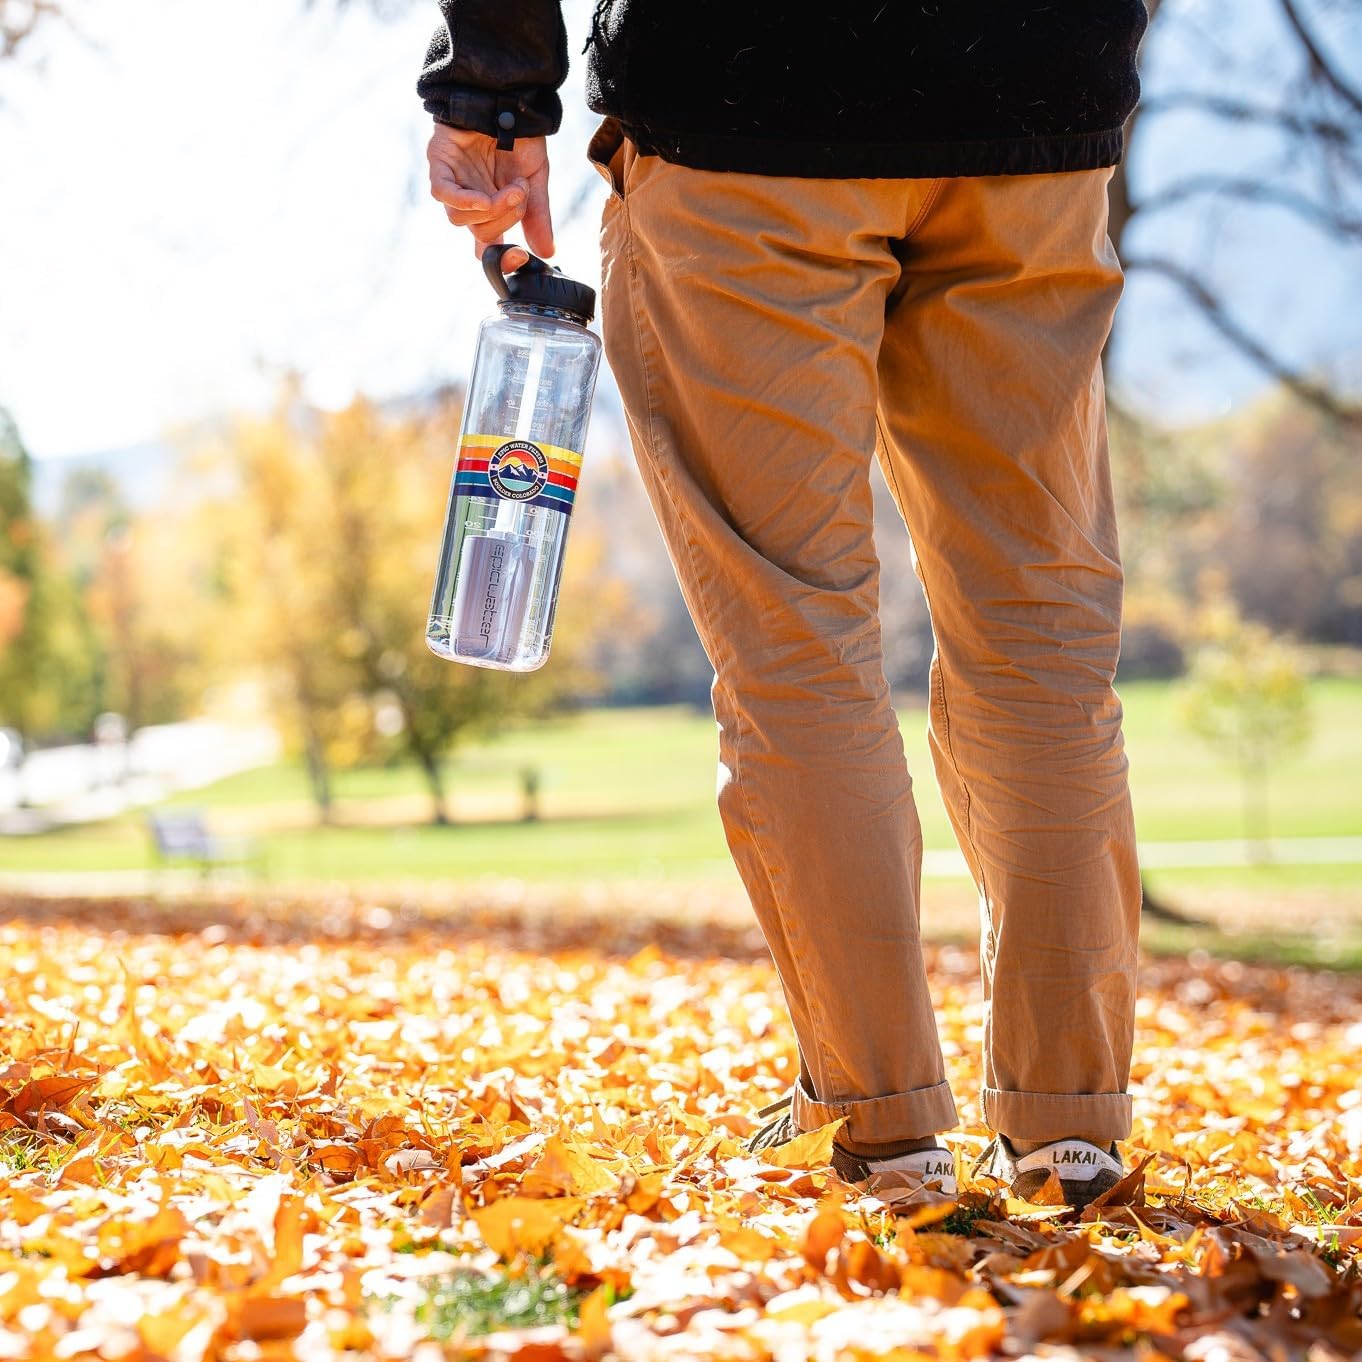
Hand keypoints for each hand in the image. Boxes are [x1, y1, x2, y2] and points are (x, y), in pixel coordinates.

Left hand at [427, 123, 553, 269]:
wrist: (508, 97)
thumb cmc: (519, 136)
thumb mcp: (535, 178)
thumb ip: (538, 215)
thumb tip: (547, 253)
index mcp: (492, 209)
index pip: (490, 247)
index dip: (502, 259)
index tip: (520, 257)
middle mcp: (470, 202)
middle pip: (480, 233)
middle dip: (506, 219)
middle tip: (522, 195)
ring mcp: (452, 184)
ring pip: (461, 219)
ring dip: (490, 210)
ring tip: (511, 189)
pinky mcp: (439, 164)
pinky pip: (444, 194)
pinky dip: (463, 201)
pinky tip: (483, 199)